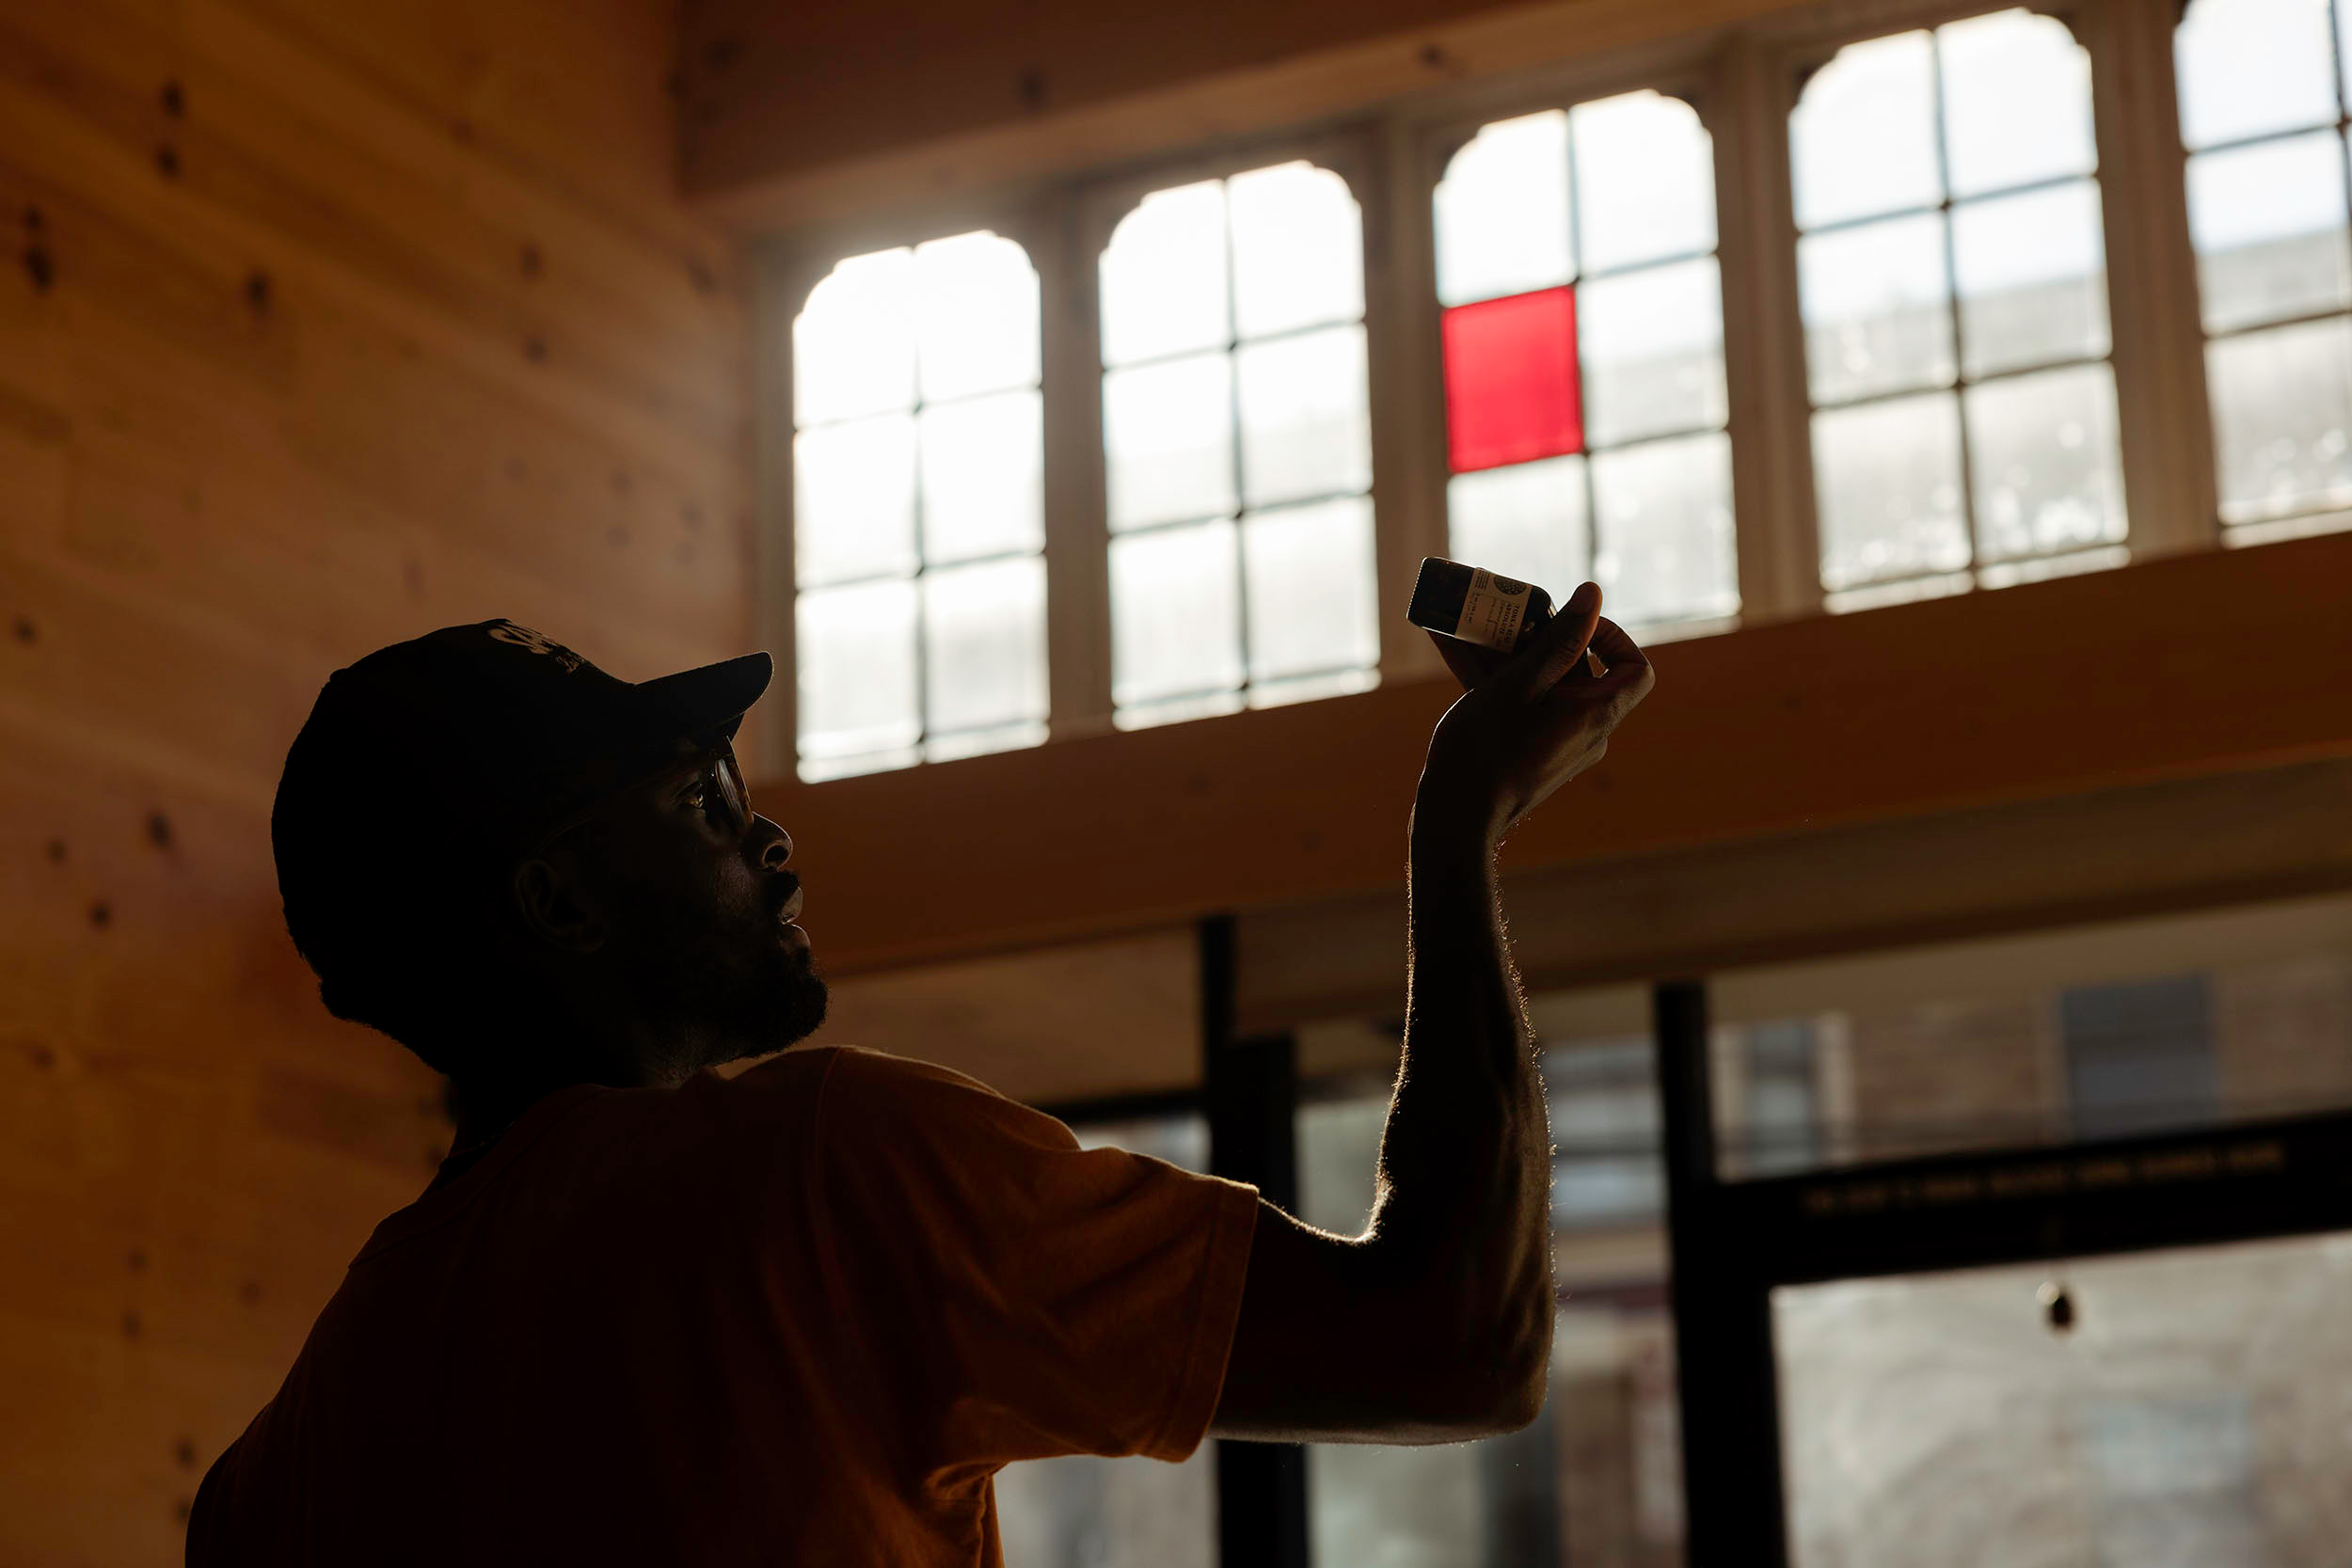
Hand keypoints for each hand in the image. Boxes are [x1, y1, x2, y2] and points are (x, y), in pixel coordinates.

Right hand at [1416, 582, 1655, 843]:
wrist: (1454, 819)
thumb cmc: (1486, 752)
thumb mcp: (1518, 685)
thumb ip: (1557, 640)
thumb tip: (1593, 595)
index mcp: (1594, 716)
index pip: (1636, 670)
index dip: (1613, 638)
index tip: (1572, 624)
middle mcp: (1584, 732)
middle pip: (1576, 672)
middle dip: (1536, 637)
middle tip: (1501, 615)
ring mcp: (1556, 744)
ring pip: (1539, 686)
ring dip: (1504, 654)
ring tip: (1465, 624)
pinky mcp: (1529, 752)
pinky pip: (1520, 705)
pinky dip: (1492, 680)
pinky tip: (1450, 648)